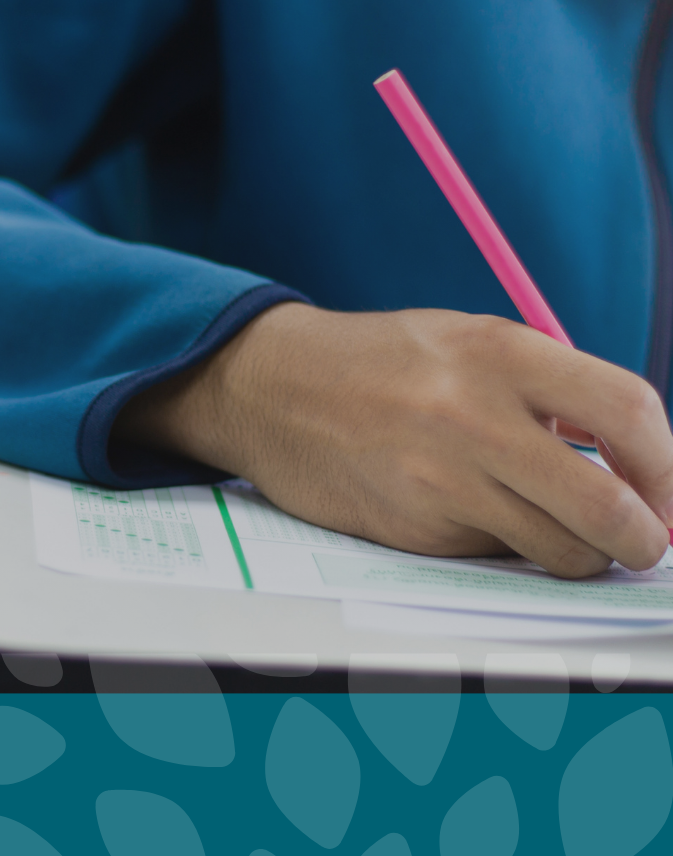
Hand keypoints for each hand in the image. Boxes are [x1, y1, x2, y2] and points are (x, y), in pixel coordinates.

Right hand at [119, 303, 672, 576]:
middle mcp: (473, 416)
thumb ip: (545, 387)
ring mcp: (439, 479)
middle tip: (646, 545)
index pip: (630, 413)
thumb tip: (630, 460)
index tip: (668, 494)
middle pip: (608, 506)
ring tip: (564, 536)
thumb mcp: (468, 341)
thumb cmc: (375, 364)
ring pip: (557, 549)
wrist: (266, 387)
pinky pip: (491, 556)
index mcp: (500, 352)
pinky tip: (472, 516)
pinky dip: (502, 549)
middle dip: (644, 540)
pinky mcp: (410, 529)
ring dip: (578, 555)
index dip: (669, 469)